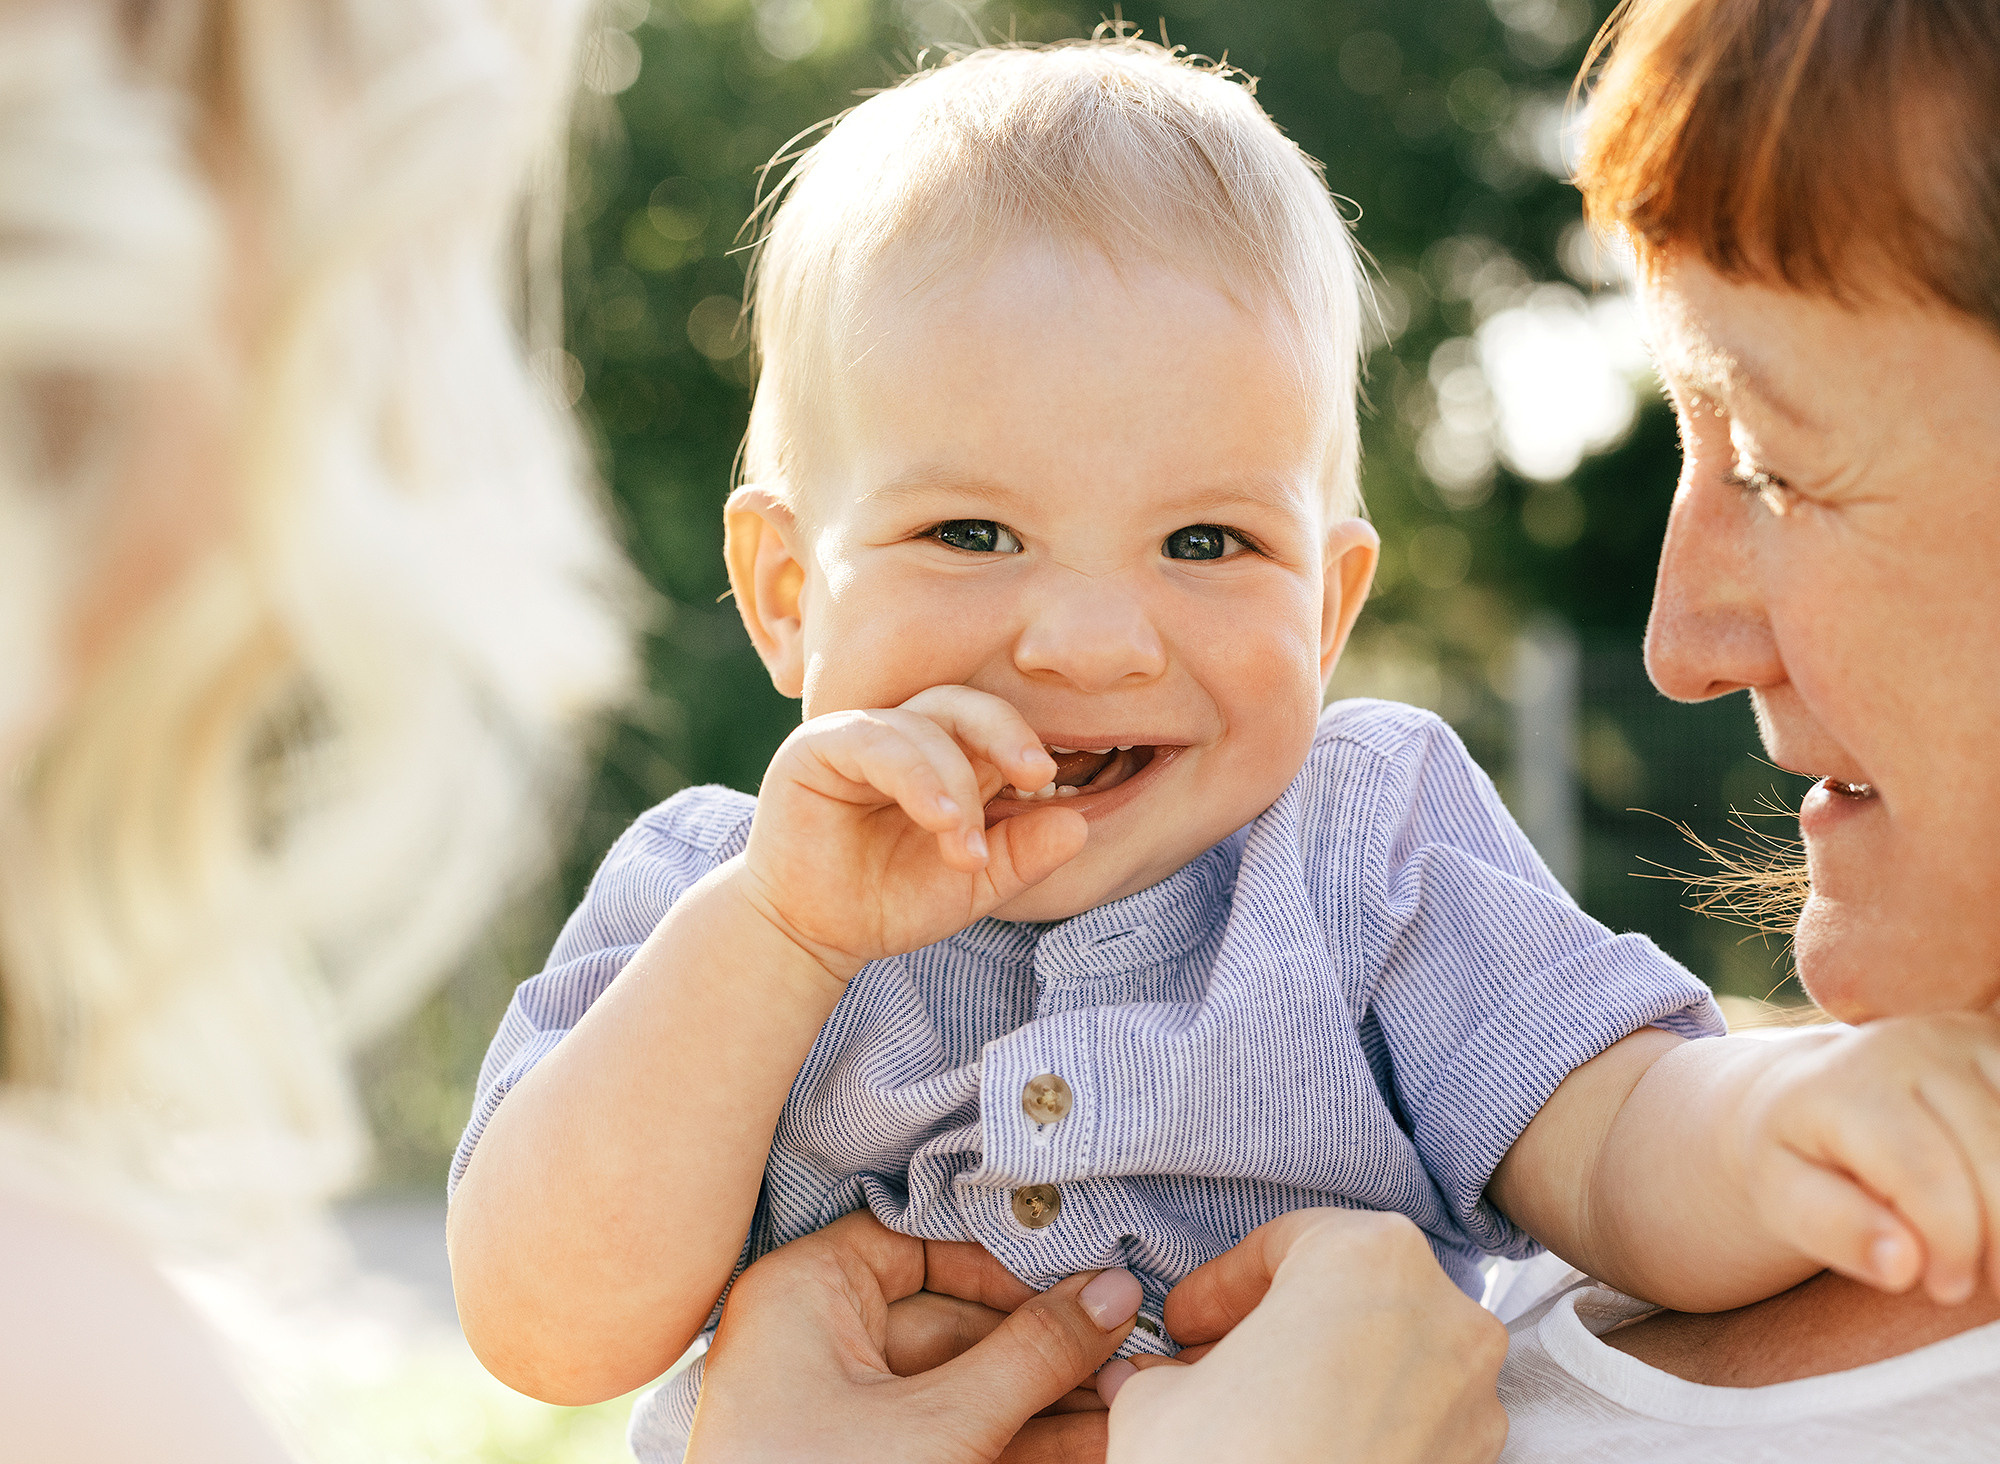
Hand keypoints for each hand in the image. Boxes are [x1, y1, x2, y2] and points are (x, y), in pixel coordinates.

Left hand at [688, 1210, 1142, 1463]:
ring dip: (1052, 1400)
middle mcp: (819, 1344)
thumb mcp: (941, 1423)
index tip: (1081, 1283)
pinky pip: (958, 1438)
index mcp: (806, 1295)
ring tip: (1134, 1399)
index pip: (918, 1245)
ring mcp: (845, 1416)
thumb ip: (1034, 1354)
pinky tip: (1097, 1440)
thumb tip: (1115, 1294)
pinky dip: (1023, 1442)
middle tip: (1133, 1348)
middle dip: (1050, 1346)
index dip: (1005, 1263)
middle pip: (957, 1321)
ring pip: (967, 1388)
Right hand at [733, 685, 1086, 977]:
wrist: (811, 935)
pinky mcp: (816, 747)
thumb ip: (1023, 855)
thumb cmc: (887, 903)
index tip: (1047, 779)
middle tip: (1034, 773)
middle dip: (1003, 734)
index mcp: (944, 759)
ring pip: (922, 725)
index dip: (1021, 743)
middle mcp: (903, 737)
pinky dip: (913, 774)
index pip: (990, 727)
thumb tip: (1080, 826)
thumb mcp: (971, 885)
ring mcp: (859, 736)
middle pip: (962, 704)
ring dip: (953, 783)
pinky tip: (937, 818)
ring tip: (964, 848)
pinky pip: (873, 739)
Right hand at [1100, 1210, 1508, 1463]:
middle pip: (1344, 1294)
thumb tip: (1160, 1380)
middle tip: (1209, 1365)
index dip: (1217, 1287)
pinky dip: (1361, 1425)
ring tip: (1251, 1418)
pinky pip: (1413, 1420)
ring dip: (1320, 1375)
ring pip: (1385, 1356)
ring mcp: (1474, 1396)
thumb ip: (1166, 1369)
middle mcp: (1444, 1312)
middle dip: (1274, 1328)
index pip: (1282, 1243)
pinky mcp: (1478, 1463)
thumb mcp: (1157, 1398)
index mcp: (1368, 1256)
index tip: (1182, 1325)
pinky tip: (1300, 1454)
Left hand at [1735, 1011, 1999, 1303]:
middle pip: (1994, 1158)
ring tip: (1987, 1249)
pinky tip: (1989, 1201)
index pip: (1928, 1175)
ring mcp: (1964, 1038)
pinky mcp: (1997, 1042)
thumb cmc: (1797, 1157)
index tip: (1943, 1288)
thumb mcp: (1784, 1197)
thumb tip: (1902, 1266)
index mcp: (1848, 1083)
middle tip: (1978, 1282)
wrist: (1804, 1088)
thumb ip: (1836, 1231)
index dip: (1951, 1245)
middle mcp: (1911, 1045)